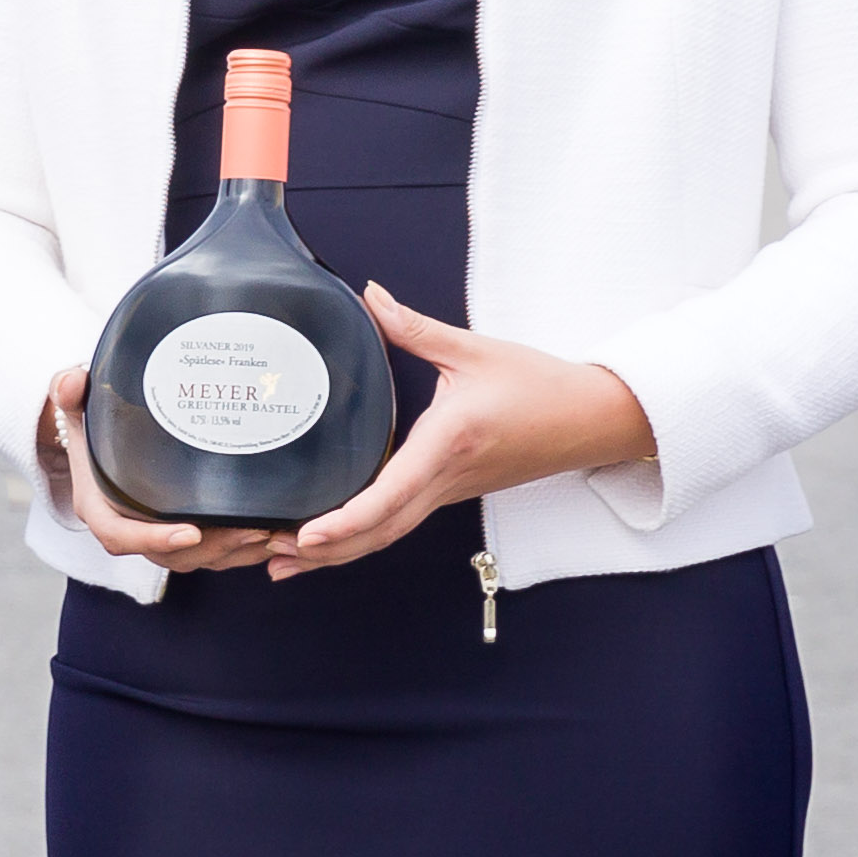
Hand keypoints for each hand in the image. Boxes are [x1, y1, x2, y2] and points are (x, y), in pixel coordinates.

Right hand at [39, 367, 284, 576]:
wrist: (98, 437)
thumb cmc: (90, 422)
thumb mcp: (75, 405)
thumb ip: (69, 392)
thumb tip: (71, 381)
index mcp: (100, 508)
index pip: (120, 537)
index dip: (154, 540)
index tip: (190, 533)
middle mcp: (130, 528)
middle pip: (170, 556)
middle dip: (214, 548)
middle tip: (251, 529)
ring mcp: (159, 535)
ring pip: (199, 559)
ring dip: (236, 552)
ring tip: (271, 532)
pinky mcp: (185, 533)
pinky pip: (215, 553)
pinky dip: (245, 549)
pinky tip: (275, 533)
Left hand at [263, 292, 655, 577]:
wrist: (591, 420)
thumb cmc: (539, 385)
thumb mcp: (473, 351)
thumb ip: (413, 328)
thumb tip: (368, 295)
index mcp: (448, 445)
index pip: (389, 495)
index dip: (345, 520)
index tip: (305, 535)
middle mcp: (446, 480)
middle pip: (379, 531)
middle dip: (322, 551)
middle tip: (266, 554)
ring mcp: (449, 493)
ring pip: (388, 535)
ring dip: (337, 553)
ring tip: (281, 561)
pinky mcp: (451, 492)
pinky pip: (400, 524)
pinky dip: (361, 537)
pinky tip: (329, 541)